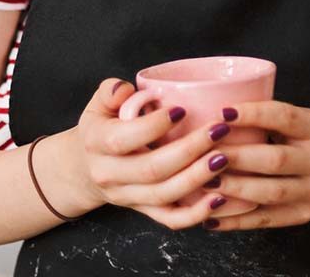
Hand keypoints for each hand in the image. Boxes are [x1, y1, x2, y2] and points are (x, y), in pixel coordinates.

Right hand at [67, 77, 242, 229]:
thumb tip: (126, 90)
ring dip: (197, 178)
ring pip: (164, 195)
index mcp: (98, 143)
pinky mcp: (143, 211)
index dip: (154, 126)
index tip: (182, 109)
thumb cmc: (101, 128)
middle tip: (218, 130)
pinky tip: (219, 198)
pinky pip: (169, 220)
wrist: (85, 169)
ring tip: (224, 157)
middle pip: (151, 169)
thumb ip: (110, 90)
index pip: (124, 138)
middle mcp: (110, 174)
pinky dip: (196, 214)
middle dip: (189, 150)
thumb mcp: (98, 104)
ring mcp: (127, 197)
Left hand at [194, 100, 309, 231]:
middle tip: (205, 152)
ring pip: (270, 194)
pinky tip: (213, 217)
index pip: (284, 117)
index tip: (223, 112)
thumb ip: (276, 116)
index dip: (253, 114)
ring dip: (235, 189)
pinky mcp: (303, 215)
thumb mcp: (309, 118)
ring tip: (205, 183)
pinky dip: (238, 221)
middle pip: (275, 160)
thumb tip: (225, 110)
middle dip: (237, 156)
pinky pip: (267, 221)